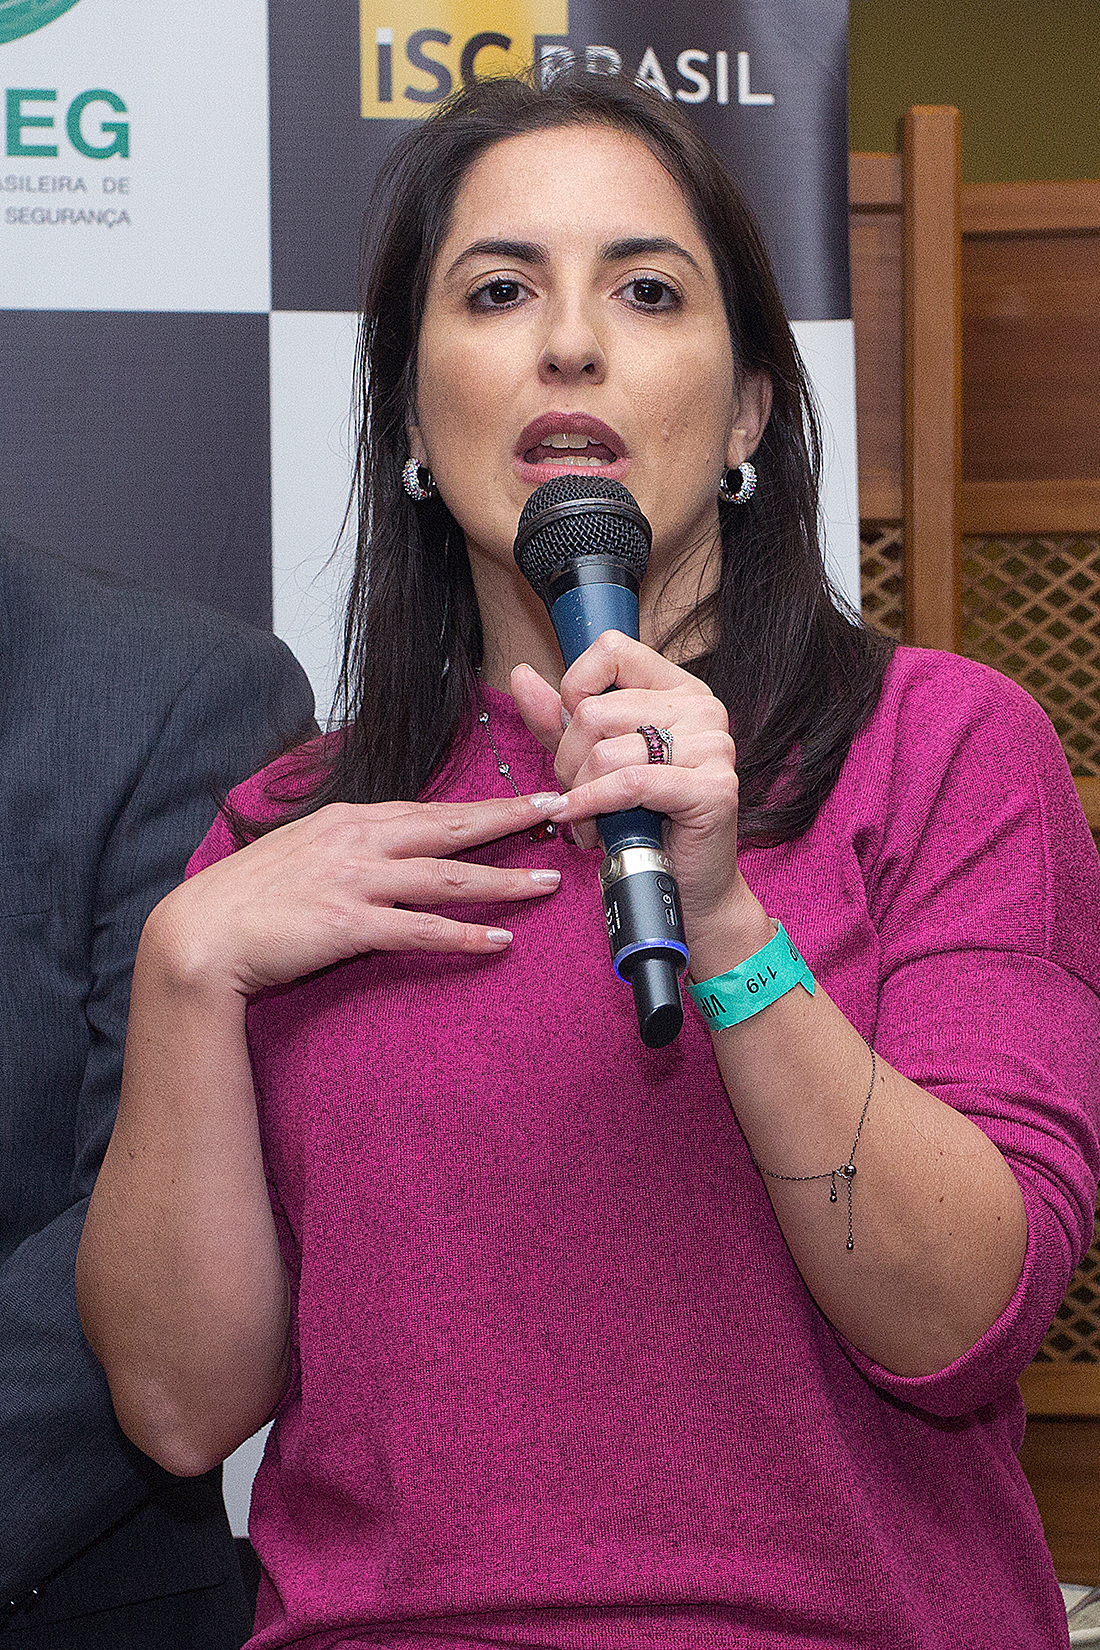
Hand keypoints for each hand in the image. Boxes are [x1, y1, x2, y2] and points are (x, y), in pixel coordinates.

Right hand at [145, 794, 562, 996]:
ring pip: (447, 877)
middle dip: (512, 818)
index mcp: (350, 819)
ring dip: (503, 881)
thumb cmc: (248, 895)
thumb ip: (347, 843)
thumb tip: (385, 841)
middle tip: (562, 810)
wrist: (201, 933)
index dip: (483, 805)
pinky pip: (419, 929)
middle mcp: (358, 841)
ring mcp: (355, 881)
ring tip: (547, 883)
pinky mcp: (348, 924)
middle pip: (451, 827)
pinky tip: (500, 941)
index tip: (528, 799)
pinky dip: (463, 935)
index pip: (430, 808)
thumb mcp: (301, 849)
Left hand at [511, 633, 766, 963]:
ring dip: (580, 796)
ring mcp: (715, 745)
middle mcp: (704, 708)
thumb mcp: (592, 764)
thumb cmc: (641, 825)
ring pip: (606, 751)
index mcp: (677, 690)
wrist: (683, 888)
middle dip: (568, 762)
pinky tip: (585, 827)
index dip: (574, 691)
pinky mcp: (714, 788)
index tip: (572, 735)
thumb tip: (520, 674)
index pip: (611, 651)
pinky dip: (594, 807)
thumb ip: (559, 720)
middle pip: (596, 711)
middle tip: (574, 797)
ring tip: (586, 823)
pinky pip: (630, 785)